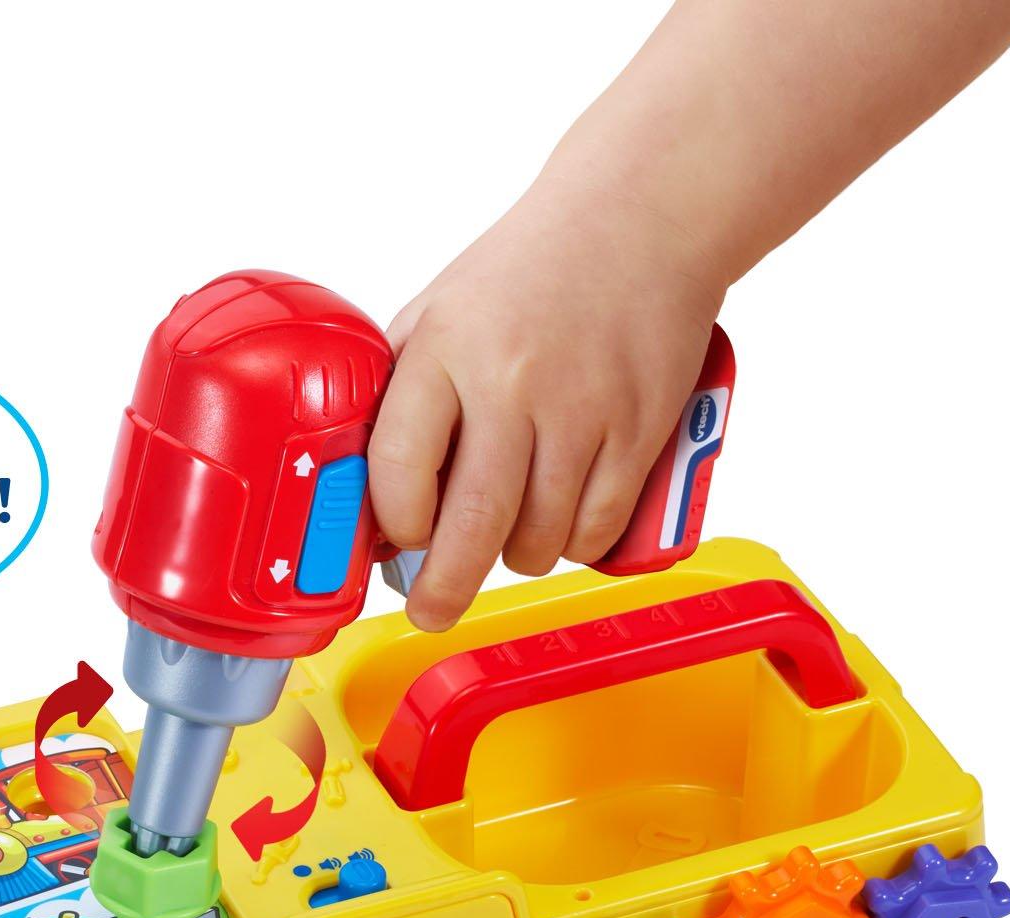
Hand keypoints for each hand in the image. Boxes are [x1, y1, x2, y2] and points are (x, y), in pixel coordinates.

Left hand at [369, 174, 726, 630]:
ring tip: (508, 532)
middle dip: (442, 589)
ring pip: (537, 541)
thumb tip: (367, 496)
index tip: (396, 538)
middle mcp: (513, 384)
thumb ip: (400, 398)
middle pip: (471, 526)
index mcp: (446, 350)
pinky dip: (573, 544)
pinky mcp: (641, 432)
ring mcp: (584, 412)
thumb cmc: (528, 272)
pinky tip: (561, 520)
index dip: (394, 524)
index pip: (400, 469)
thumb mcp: (436, 314)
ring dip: (514, 558)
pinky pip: (596, 531)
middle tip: (430, 609)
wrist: (642, 216)